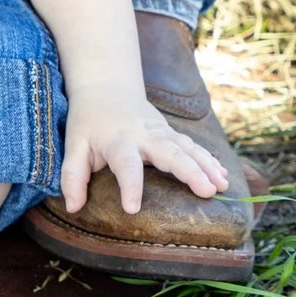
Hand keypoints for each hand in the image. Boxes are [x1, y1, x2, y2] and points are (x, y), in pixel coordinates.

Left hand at [60, 91, 228, 213]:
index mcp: (118, 141)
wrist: (107, 87)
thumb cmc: (88, 122)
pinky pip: (193, 146)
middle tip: (207, 191)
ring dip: (207, 166)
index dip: (130, 186)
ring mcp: (161, 132)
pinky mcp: (170, 132)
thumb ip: (72, 176)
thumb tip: (73, 208)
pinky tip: (223, 174)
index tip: (133, 209)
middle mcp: (144, 135)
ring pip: (188, 148)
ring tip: (222, 186)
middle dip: (190, 172)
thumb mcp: (73, 146)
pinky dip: (209, 159)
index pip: (125, 165)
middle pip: (170, 153)